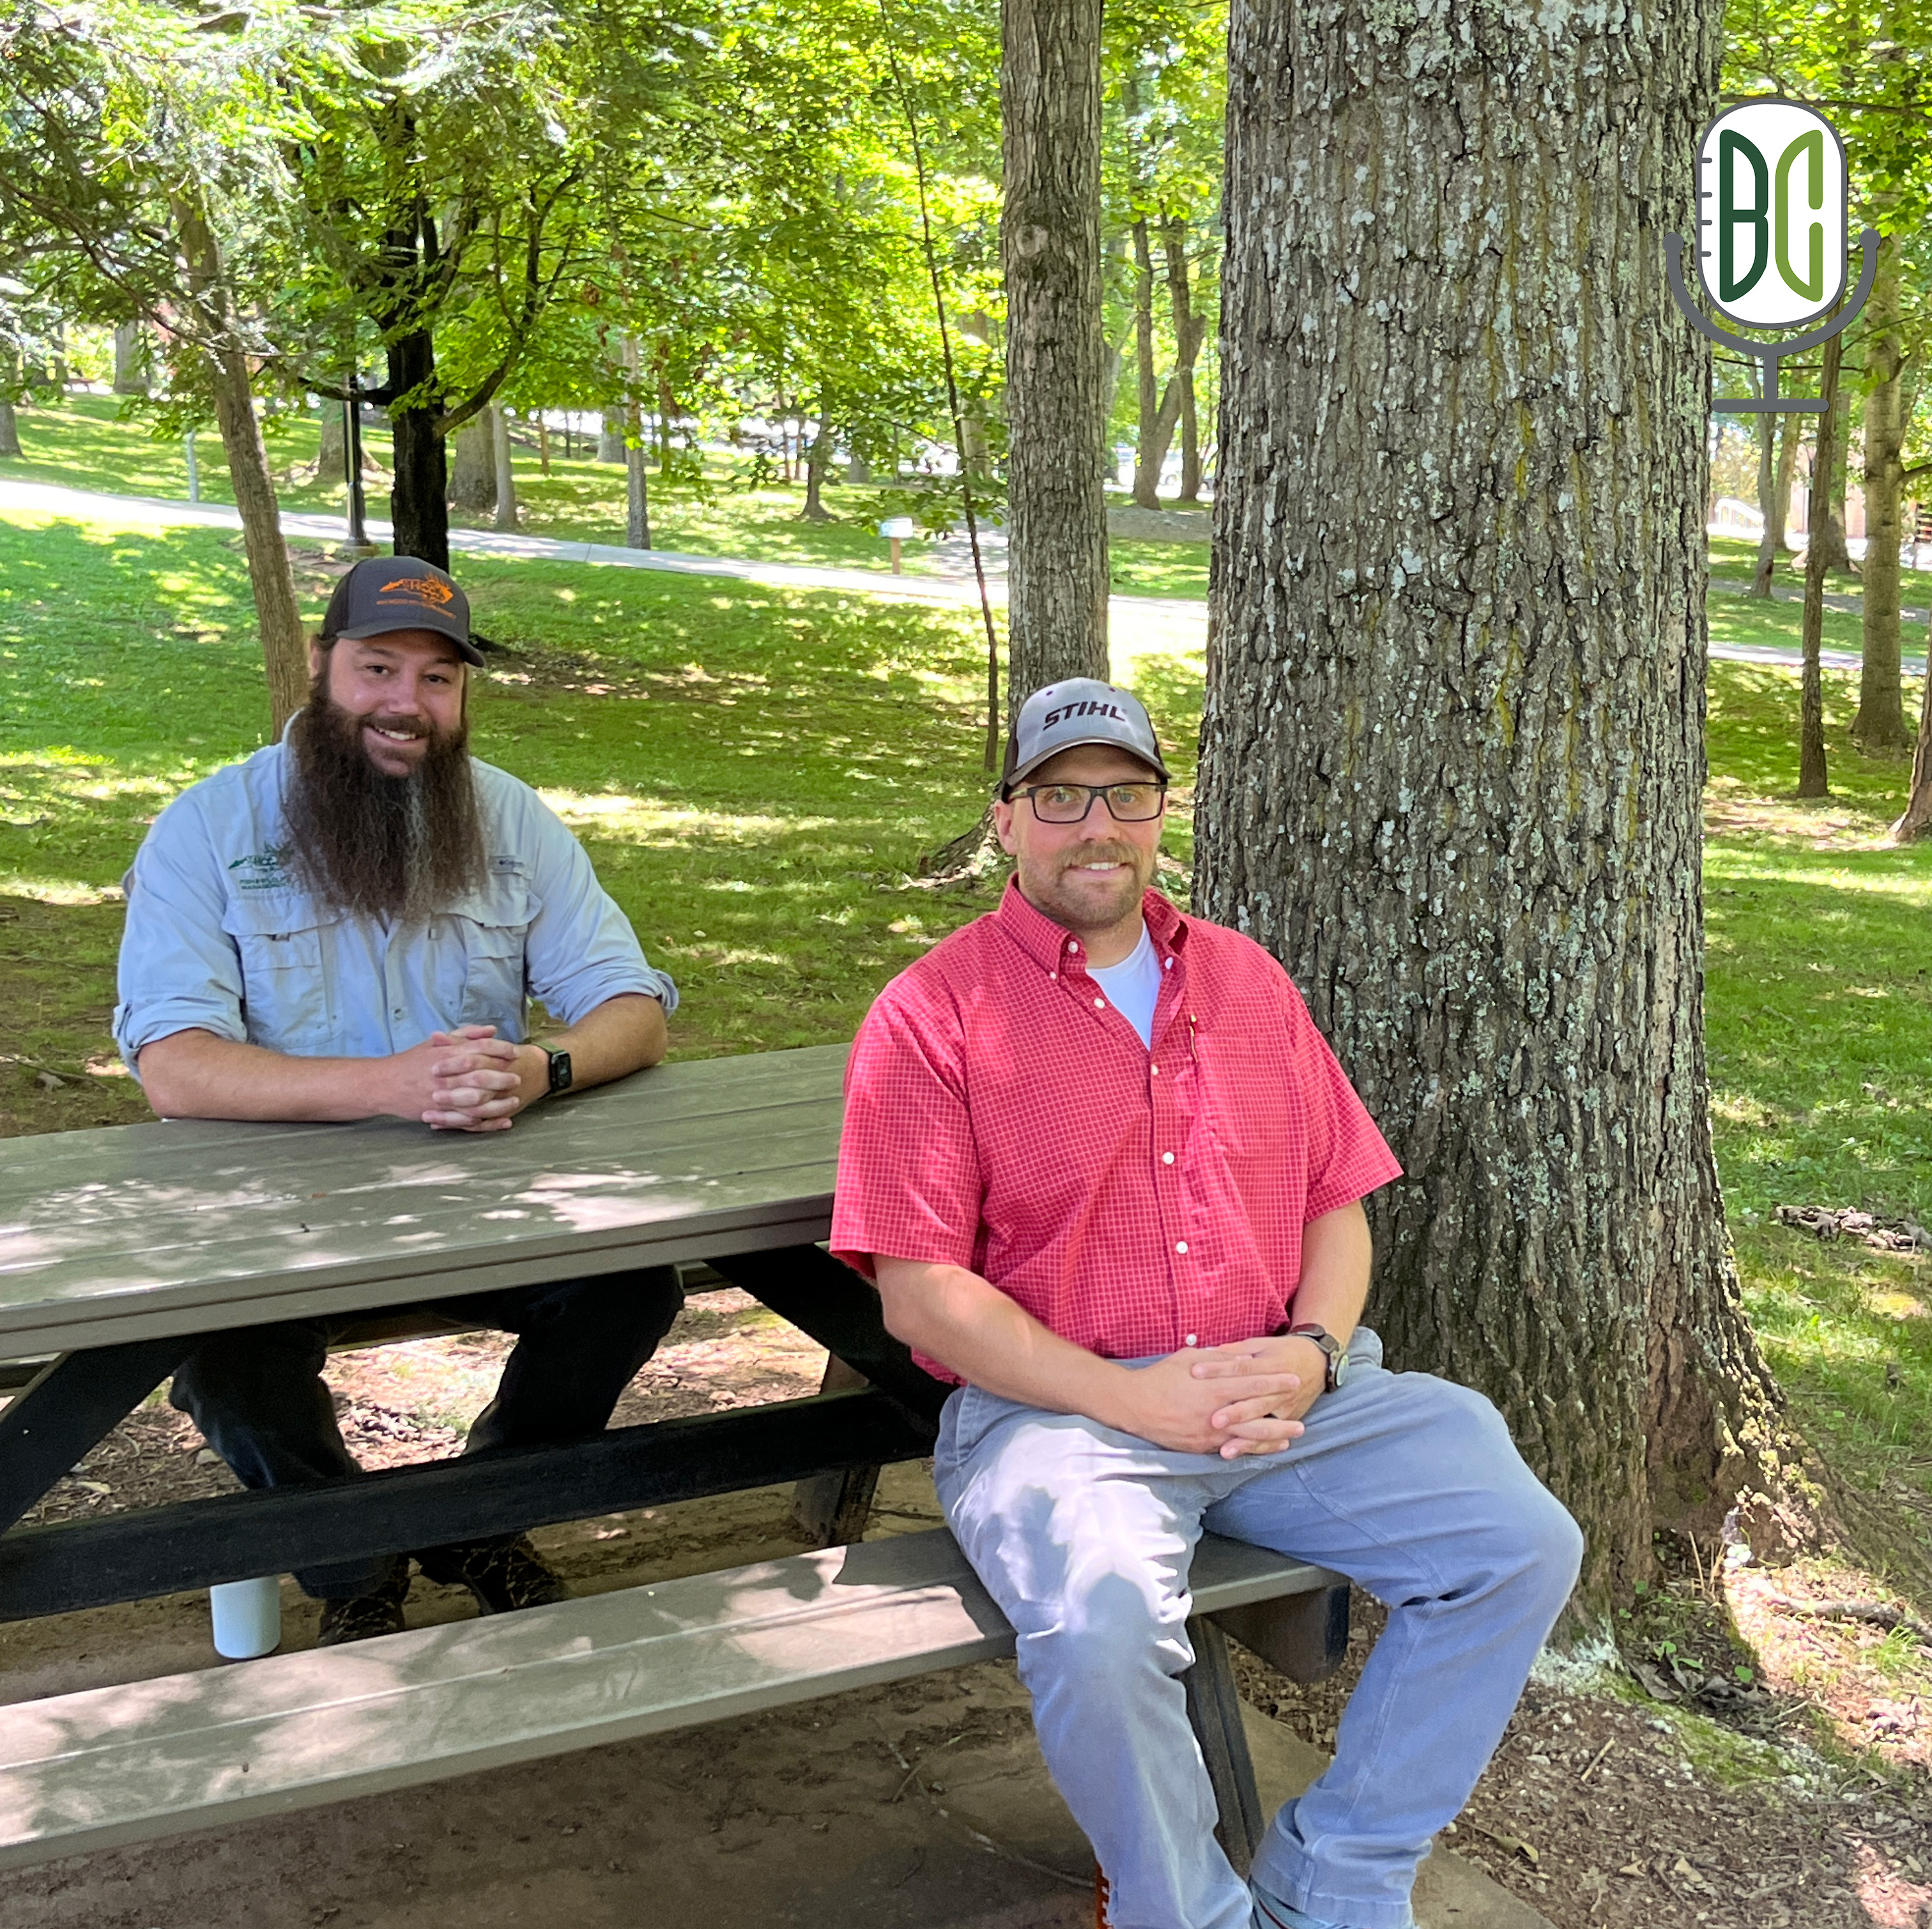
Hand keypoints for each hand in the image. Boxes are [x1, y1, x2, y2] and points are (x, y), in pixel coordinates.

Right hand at [383, 1027, 536, 1131]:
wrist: (384, 1084)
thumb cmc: (413, 1061)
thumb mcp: (437, 1043)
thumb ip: (466, 1035)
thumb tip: (492, 1030)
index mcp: (447, 1054)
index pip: (481, 1048)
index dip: (501, 1050)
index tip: (515, 1053)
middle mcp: (447, 1075)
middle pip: (483, 1076)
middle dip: (504, 1078)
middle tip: (518, 1078)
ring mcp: (443, 1096)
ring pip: (478, 1102)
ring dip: (499, 1103)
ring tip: (514, 1102)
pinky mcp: (440, 1114)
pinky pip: (467, 1120)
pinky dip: (487, 1122)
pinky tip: (502, 1121)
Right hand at [1107, 1346, 1309, 1458]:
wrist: (1134, 1405)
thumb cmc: (1160, 1377)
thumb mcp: (1189, 1358)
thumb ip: (1219, 1360)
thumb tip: (1243, 1358)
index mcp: (1214, 1387)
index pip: (1253, 1383)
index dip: (1275, 1382)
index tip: (1294, 1380)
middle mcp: (1216, 1412)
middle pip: (1257, 1415)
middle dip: (1281, 1416)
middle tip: (1302, 1418)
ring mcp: (1209, 1433)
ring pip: (1248, 1437)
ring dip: (1272, 1438)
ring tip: (1290, 1438)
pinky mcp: (1200, 1447)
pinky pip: (1230, 1448)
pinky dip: (1249, 1449)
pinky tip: (1262, 1449)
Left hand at [1190, 1335, 1328, 1452]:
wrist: (1317, 1362)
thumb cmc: (1283, 1351)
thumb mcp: (1260, 1344)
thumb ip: (1235, 1350)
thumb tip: (1207, 1351)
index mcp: (1270, 1364)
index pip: (1241, 1368)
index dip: (1218, 1369)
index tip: (1195, 1372)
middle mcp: (1280, 1388)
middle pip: (1255, 1401)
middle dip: (1234, 1412)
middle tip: (1213, 1421)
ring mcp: (1286, 1406)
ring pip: (1263, 1424)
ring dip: (1244, 1437)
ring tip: (1225, 1449)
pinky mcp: (1289, 1419)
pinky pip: (1271, 1436)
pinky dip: (1255, 1446)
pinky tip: (1240, 1453)